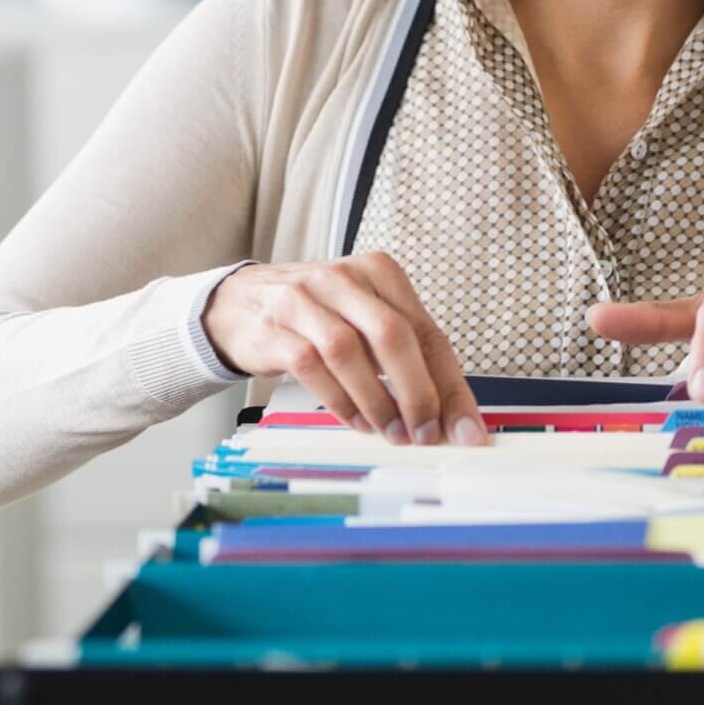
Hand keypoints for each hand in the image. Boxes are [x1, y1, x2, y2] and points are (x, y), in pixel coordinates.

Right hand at [202, 251, 485, 444]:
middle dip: (416, 392)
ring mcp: (303, 300)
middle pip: (391, 335)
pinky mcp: (273, 328)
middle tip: (426, 433)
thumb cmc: (316, 314)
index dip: (449, 385)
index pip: (426, 331)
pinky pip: (312, 367)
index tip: (464, 428)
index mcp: (378, 272)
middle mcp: (342, 278)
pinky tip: (356, 420)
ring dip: (376, 401)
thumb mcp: (364, 317)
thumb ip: (405, 352)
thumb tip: (448, 412)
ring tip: (390, 432)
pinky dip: (339, 401)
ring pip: (349, 352)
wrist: (239, 303)